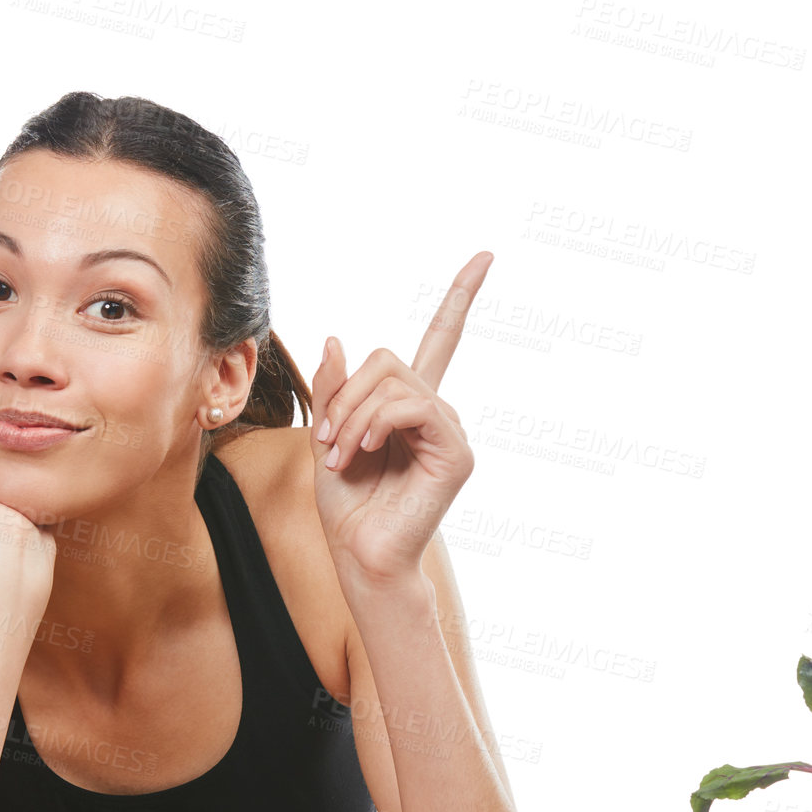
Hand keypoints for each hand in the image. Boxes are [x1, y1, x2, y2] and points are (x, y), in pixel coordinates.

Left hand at [310, 252, 490, 586]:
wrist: (360, 555)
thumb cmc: (345, 506)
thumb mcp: (326, 435)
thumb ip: (334, 389)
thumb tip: (336, 337)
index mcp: (410, 405)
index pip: (441, 340)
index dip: (461, 297)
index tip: (485, 256)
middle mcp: (437, 412)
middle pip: (391, 359)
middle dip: (347, 393)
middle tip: (328, 439)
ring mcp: (451, 431)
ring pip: (397, 382)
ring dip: (354, 415)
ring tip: (341, 456)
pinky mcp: (456, 453)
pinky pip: (412, 406)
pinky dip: (375, 424)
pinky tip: (361, 454)